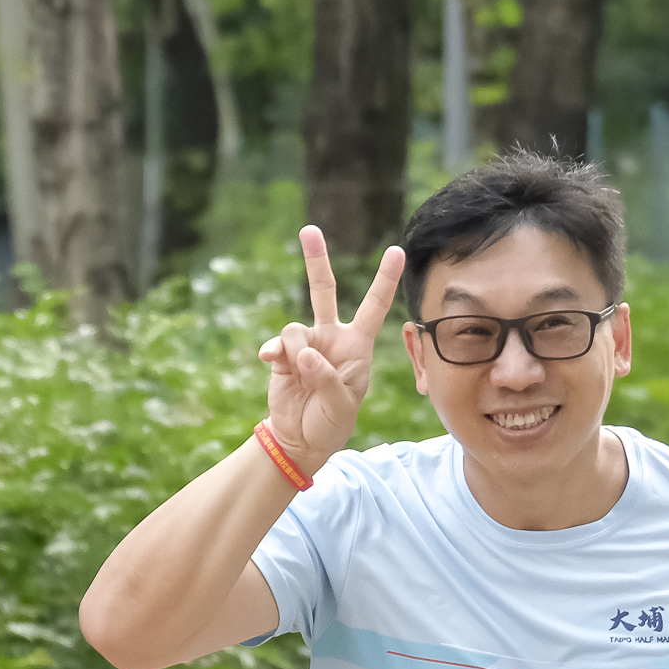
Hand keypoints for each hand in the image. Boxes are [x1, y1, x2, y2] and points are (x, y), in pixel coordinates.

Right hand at [257, 226, 405, 467]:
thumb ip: (325, 379)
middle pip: (323, 291)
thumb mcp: (339, 407)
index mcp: (357, 346)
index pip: (374, 307)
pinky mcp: (283, 354)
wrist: (301, 438)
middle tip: (309, 229)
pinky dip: (274, 353)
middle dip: (315, 260)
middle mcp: (331, 337)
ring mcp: (305, 343)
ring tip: (301, 376)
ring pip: (295, 327)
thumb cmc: (331, 424)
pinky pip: (277, 343)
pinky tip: (272, 365)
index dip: (384, 280)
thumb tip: (305, 352)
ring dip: (296, 352)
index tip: (396, 251)